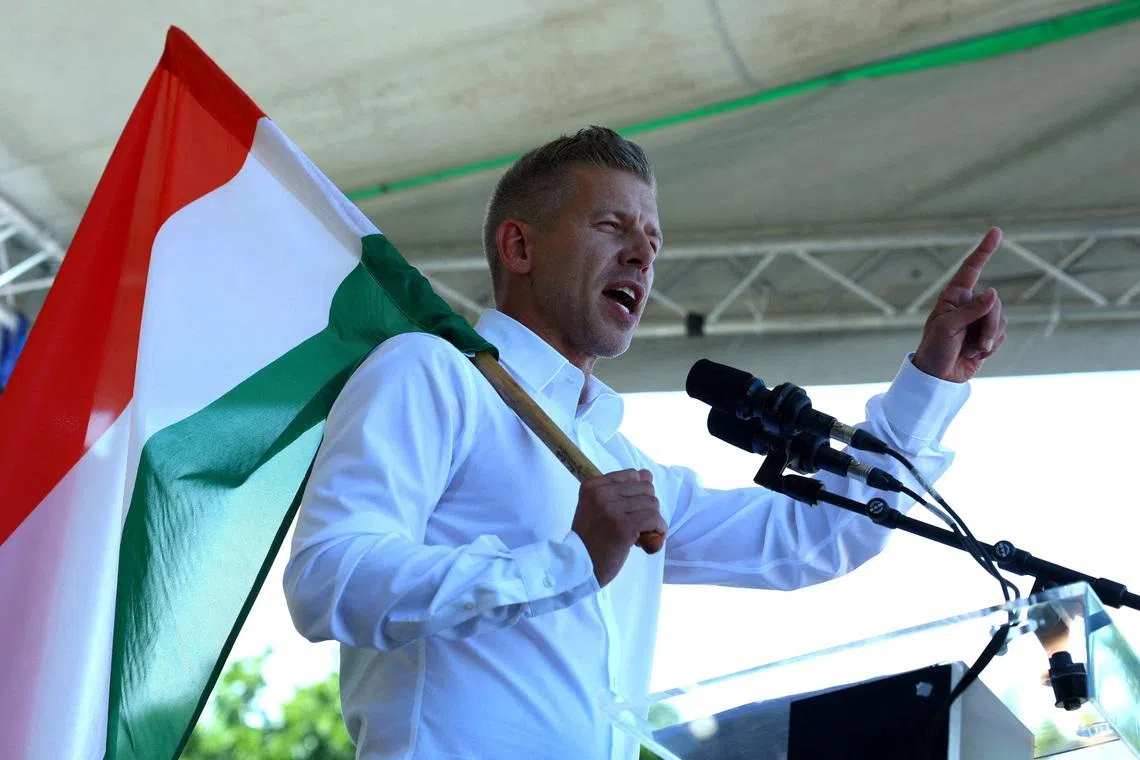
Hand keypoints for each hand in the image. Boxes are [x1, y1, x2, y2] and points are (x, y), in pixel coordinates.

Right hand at [572, 469, 665, 586]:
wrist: (579, 565)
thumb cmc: (591, 538)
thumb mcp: (600, 507)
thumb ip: (623, 489)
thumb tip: (647, 474)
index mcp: (593, 485)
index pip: (631, 475)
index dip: (638, 494)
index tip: (631, 511)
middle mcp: (601, 493)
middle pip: (645, 488)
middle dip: (647, 507)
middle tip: (637, 525)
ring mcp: (612, 509)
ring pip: (652, 504)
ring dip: (653, 521)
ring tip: (640, 535)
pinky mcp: (624, 526)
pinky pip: (654, 519)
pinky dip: (658, 529)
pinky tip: (650, 539)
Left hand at [913, 227, 1006, 382]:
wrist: (939, 376)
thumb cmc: (935, 348)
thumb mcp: (948, 328)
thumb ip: (971, 311)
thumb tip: (994, 292)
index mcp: (953, 296)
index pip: (971, 268)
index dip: (984, 250)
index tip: (996, 231)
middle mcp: (968, 303)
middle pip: (994, 303)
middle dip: (989, 326)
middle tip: (978, 344)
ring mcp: (979, 318)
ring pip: (1001, 320)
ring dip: (989, 339)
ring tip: (972, 350)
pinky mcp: (987, 334)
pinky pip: (1002, 334)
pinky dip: (991, 347)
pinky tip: (976, 354)